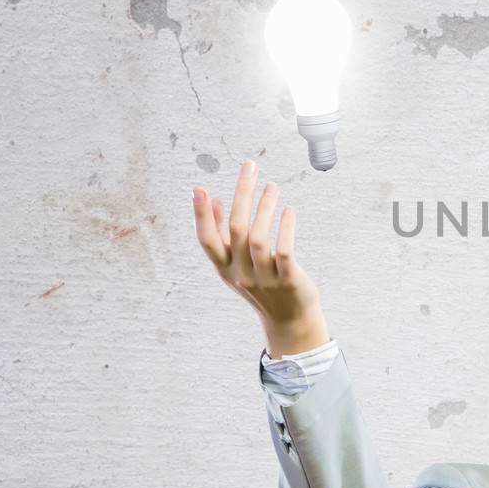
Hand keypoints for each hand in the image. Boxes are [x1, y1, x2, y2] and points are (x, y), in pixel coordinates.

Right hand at [193, 161, 325, 345]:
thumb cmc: (261, 284)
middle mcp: (241, 273)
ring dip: (265, 207)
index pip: (206, 240)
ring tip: (272, 186)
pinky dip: (286, 228)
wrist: (288, 319)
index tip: (199, 188)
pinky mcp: (288, 280)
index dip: (201, 215)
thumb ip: (223, 234)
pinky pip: (285, 251)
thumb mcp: (235, 264)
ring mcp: (265, 278)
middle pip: (237, 229)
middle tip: (249, 168)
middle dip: (242, 194)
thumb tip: (214, 200)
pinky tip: (289, 211)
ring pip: (259, 238)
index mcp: (224, 268)